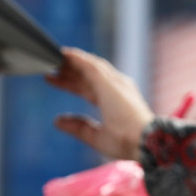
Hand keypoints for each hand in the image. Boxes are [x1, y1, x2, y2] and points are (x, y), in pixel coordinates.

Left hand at [46, 46, 155, 160]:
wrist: (145, 141)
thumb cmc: (128, 143)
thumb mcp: (96, 136)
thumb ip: (78, 127)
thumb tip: (58, 121)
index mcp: (115, 102)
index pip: (88, 88)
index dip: (71, 85)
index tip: (55, 81)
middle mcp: (117, 89)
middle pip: (87, 76)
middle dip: (69, 71)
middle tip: (50, 68)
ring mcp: (115, 83)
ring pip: (90, 66)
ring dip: (72, 60)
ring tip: (55, 55)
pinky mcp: (110, 82)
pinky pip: (90, 65)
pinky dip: (78, 58)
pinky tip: (65, 53)